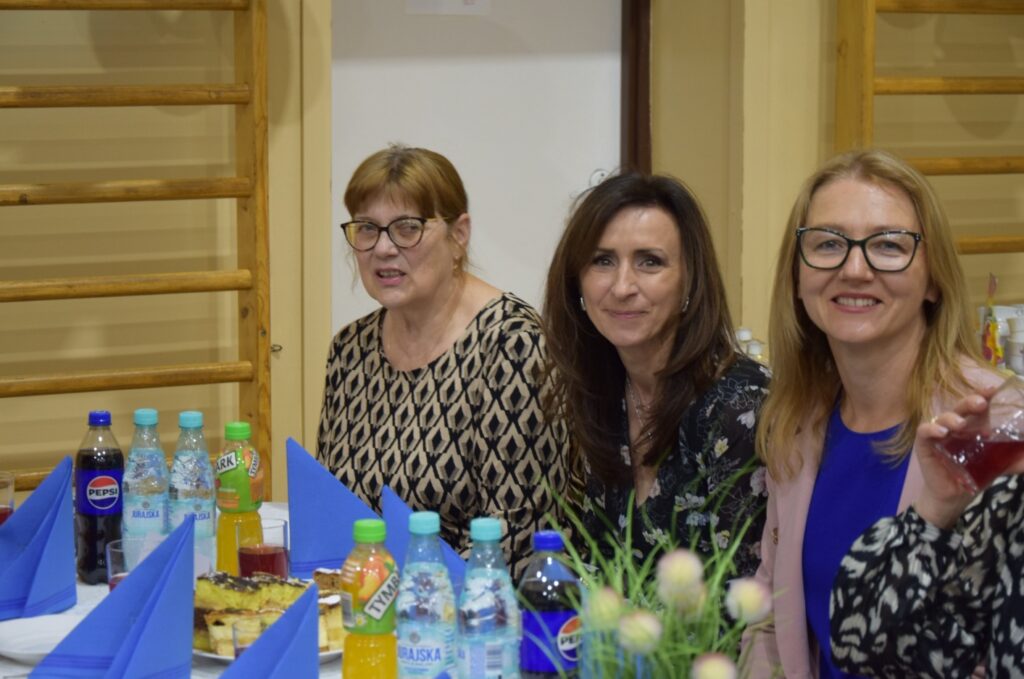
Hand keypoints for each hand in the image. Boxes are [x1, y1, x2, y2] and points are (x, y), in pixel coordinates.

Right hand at [913, 388, 997, 529]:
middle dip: (969, 402)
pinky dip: (931, 429)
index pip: (977, 405)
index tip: (994, 390)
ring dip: (951, 418)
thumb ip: (1016, 459)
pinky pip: (924, 431)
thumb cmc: (975, 474)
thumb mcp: (1000, 464)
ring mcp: (939, 434)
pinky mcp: (925, 445)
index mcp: (973, 425)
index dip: (983, 394)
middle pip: (960, 407)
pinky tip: (941, 433)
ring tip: (961, 424)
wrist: (955, 497)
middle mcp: (955, 426)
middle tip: (980, 403)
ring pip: (942, 417)